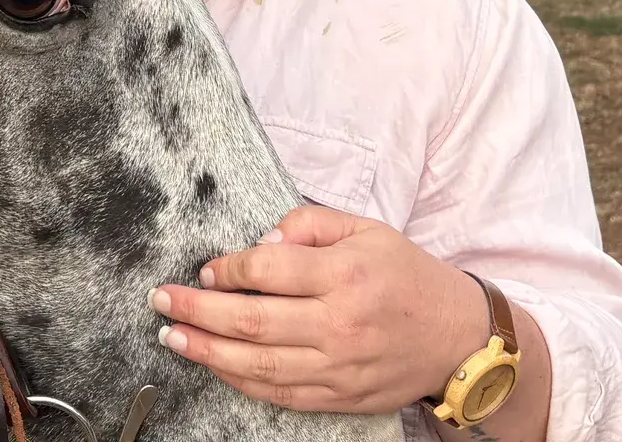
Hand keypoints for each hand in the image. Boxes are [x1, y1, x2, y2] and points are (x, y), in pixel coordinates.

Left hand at [147, 204, 482, 413]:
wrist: (459, 338)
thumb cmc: (408, 277)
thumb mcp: (367, 230)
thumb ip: (310, 224)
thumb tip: (260, 243)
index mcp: (345, 274)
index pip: (268, 270)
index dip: (228, 270)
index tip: (205, 270)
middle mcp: (339, 323)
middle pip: (252, 321)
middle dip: (196, 311)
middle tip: (162, 302)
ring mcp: (338, 366)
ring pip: (258, 364)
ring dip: (207, 352)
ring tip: (172, 338)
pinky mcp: (340, 396)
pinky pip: (280, 394)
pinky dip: (241, 382)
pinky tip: (215, 366)